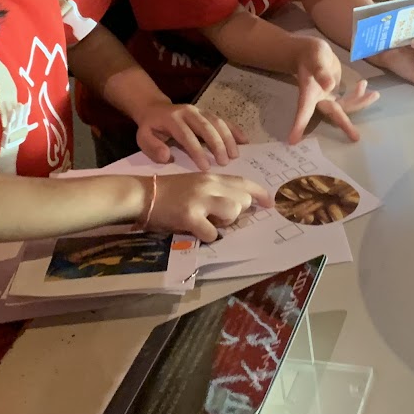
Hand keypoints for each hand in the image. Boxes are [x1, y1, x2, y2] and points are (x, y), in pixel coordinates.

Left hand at [133, 100, 243, 168]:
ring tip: (235, 155)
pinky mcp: (208, 113)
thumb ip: (153, 147)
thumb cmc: (151, 128)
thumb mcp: (143, 137)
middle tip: (225, 163)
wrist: (154, 108)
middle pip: (206, 127)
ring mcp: (200, 110)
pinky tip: (244, 141)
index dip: (197, 151)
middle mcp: (189, 112)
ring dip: (228, 138)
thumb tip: (167, 157)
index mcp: (172, 119)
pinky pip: (223, 120)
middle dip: (217, 144)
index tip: (205, 168)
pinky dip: (235, 130)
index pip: (187, 135)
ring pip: (217, 122)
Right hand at [149, 172, 271, 240]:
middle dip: (237, 212)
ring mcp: (200, 200)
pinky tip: (196, 230)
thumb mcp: (195, 183)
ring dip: (224, 223)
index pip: (243, 182)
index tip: (270, 203)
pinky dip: (208, 236)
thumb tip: (238, 204)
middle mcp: (209, 185)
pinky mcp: (190, 216)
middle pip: (243, 200)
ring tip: (208, 221)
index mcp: (211, 176)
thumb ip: (216, 189)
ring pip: (232, 213)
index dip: (260, 193)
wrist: (143, 194)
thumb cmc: (169, 190)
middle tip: (219, 216)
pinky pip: (213, 233)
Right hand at [289, 35, 379, 143]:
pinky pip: (349, 100)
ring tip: (375, 95)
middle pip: (332, 114)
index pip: (303, 111)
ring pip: (345, 107)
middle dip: (345, 125)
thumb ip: (321, 71)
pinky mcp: (335, 94)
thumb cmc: (310, 54)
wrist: (312, 51)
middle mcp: (319, 99)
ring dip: (360, 103)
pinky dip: (359, 95)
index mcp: (309, 93)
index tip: (292, 141)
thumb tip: (329, 86)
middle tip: (356, 137)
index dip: (299, 126)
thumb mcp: (315, 59)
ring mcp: (328, 98)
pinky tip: (365, 85)